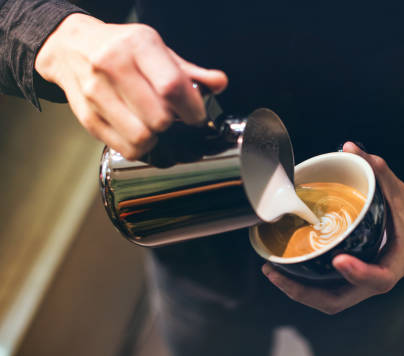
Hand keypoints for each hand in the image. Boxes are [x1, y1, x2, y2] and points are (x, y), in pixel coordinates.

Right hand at [35, 13, 227, 159]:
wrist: (71, 47)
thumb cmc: (121, 49)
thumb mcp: (157, 49)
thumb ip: (189, 71)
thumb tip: (219, 83)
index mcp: (138, 46)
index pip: (171, 86)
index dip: (191, 109)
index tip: (196, 116)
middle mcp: (112, 66)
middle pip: (158, 117)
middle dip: (173, 124)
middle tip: (173, 119)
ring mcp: (96, 93)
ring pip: (141, 137)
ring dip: (157, 139)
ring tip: (154, 125)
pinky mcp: (87, 117)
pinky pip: (124, 148)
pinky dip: (139, 147)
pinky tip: (139, 132)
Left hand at [262, 141, 403, 313]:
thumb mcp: (403, 192)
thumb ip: (378, 171)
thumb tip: (350, 147)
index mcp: (395, 264)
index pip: (379, 278)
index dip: (359, 273)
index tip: (339, 259)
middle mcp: (376, 279)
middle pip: (339, 300)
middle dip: (305, 292)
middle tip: (275, 272)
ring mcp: (362, 283)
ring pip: (329, 300)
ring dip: (299, 291)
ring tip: (272, 272)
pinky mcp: (354, 279)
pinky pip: (327, 290)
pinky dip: (306, 284)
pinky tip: (285, 267)